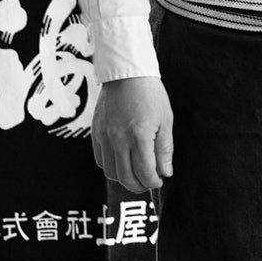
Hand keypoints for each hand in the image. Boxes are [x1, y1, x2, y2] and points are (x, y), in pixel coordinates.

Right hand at [92, 76, 177, 193]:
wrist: (126, 74)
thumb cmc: (150, 94)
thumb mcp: (165, 120)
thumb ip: (164, 149)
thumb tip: (166, 172)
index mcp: (139, 135)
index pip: (144, 172)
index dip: (153, 182)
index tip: (159, 181)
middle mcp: (118, 139)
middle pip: (125, 177)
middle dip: (138, 186)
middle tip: (148, 184)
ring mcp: (104, 137)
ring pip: (110, 172)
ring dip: (123, 178)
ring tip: (136, 174)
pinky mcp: (96, 133)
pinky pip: (100, 159)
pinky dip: (111, 167)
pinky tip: (122, 162)